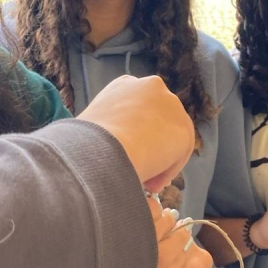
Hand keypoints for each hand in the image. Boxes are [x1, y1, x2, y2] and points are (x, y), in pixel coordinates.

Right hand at [77, 75, 194, 192]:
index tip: (125, 152)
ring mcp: (170, 105)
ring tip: (143, 181)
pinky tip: (150, 184)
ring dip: (159, 160)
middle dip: (150, 145)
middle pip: (158, 121)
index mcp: (126, 84)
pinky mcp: (184, 128)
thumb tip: (108, 146)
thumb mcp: (91, 126)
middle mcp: (151, 86)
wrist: (100, 147)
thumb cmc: (84, 141)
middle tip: (137, 168)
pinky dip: (166, 171)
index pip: (139, 108)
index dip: (134, 132)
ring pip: (170, 137)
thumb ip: (107, 128)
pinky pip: (178, 154)